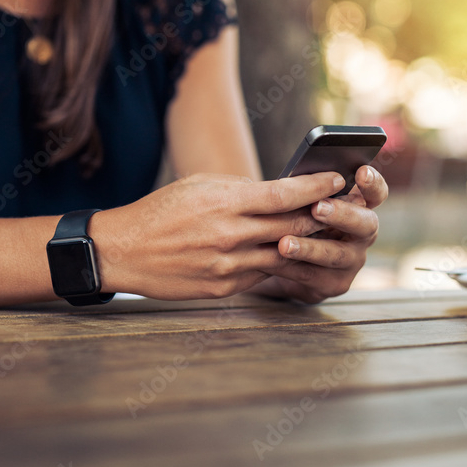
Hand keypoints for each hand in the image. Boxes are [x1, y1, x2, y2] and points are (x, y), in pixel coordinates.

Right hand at [91, 170, 346, 299]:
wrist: (124, 252)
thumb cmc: (162, 211)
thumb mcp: (199, 186)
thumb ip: (240, 189)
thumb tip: (278, 192)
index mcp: (225, 203)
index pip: (285, 194)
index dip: (316, 186)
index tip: (338, 178)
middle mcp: (230, 236)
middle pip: (292, 226)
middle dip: (321, 215)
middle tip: (342, 206)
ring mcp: (228, 266)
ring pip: (283, 255)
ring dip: (306, 245)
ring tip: (324, 233)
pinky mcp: (223, 288)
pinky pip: (262, 275)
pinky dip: (277, 264)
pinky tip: (290, 255)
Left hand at [251, 165, 388, 303]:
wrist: (282, 261)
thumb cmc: (294, 218)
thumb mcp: (301, 202)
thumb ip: (307, 192)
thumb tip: (293, 179)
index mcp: (360, 206)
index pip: (376, 193)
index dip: (372, 183)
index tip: (361, 172)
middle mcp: (363, 234)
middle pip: (365, 223)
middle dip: (342, 214)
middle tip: (318, 207)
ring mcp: (352, 261)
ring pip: (336, 254)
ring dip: (310, 248)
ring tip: (285, 243)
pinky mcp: (335, 284)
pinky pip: (312, 275)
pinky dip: (290, 266)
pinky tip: (271, 260)